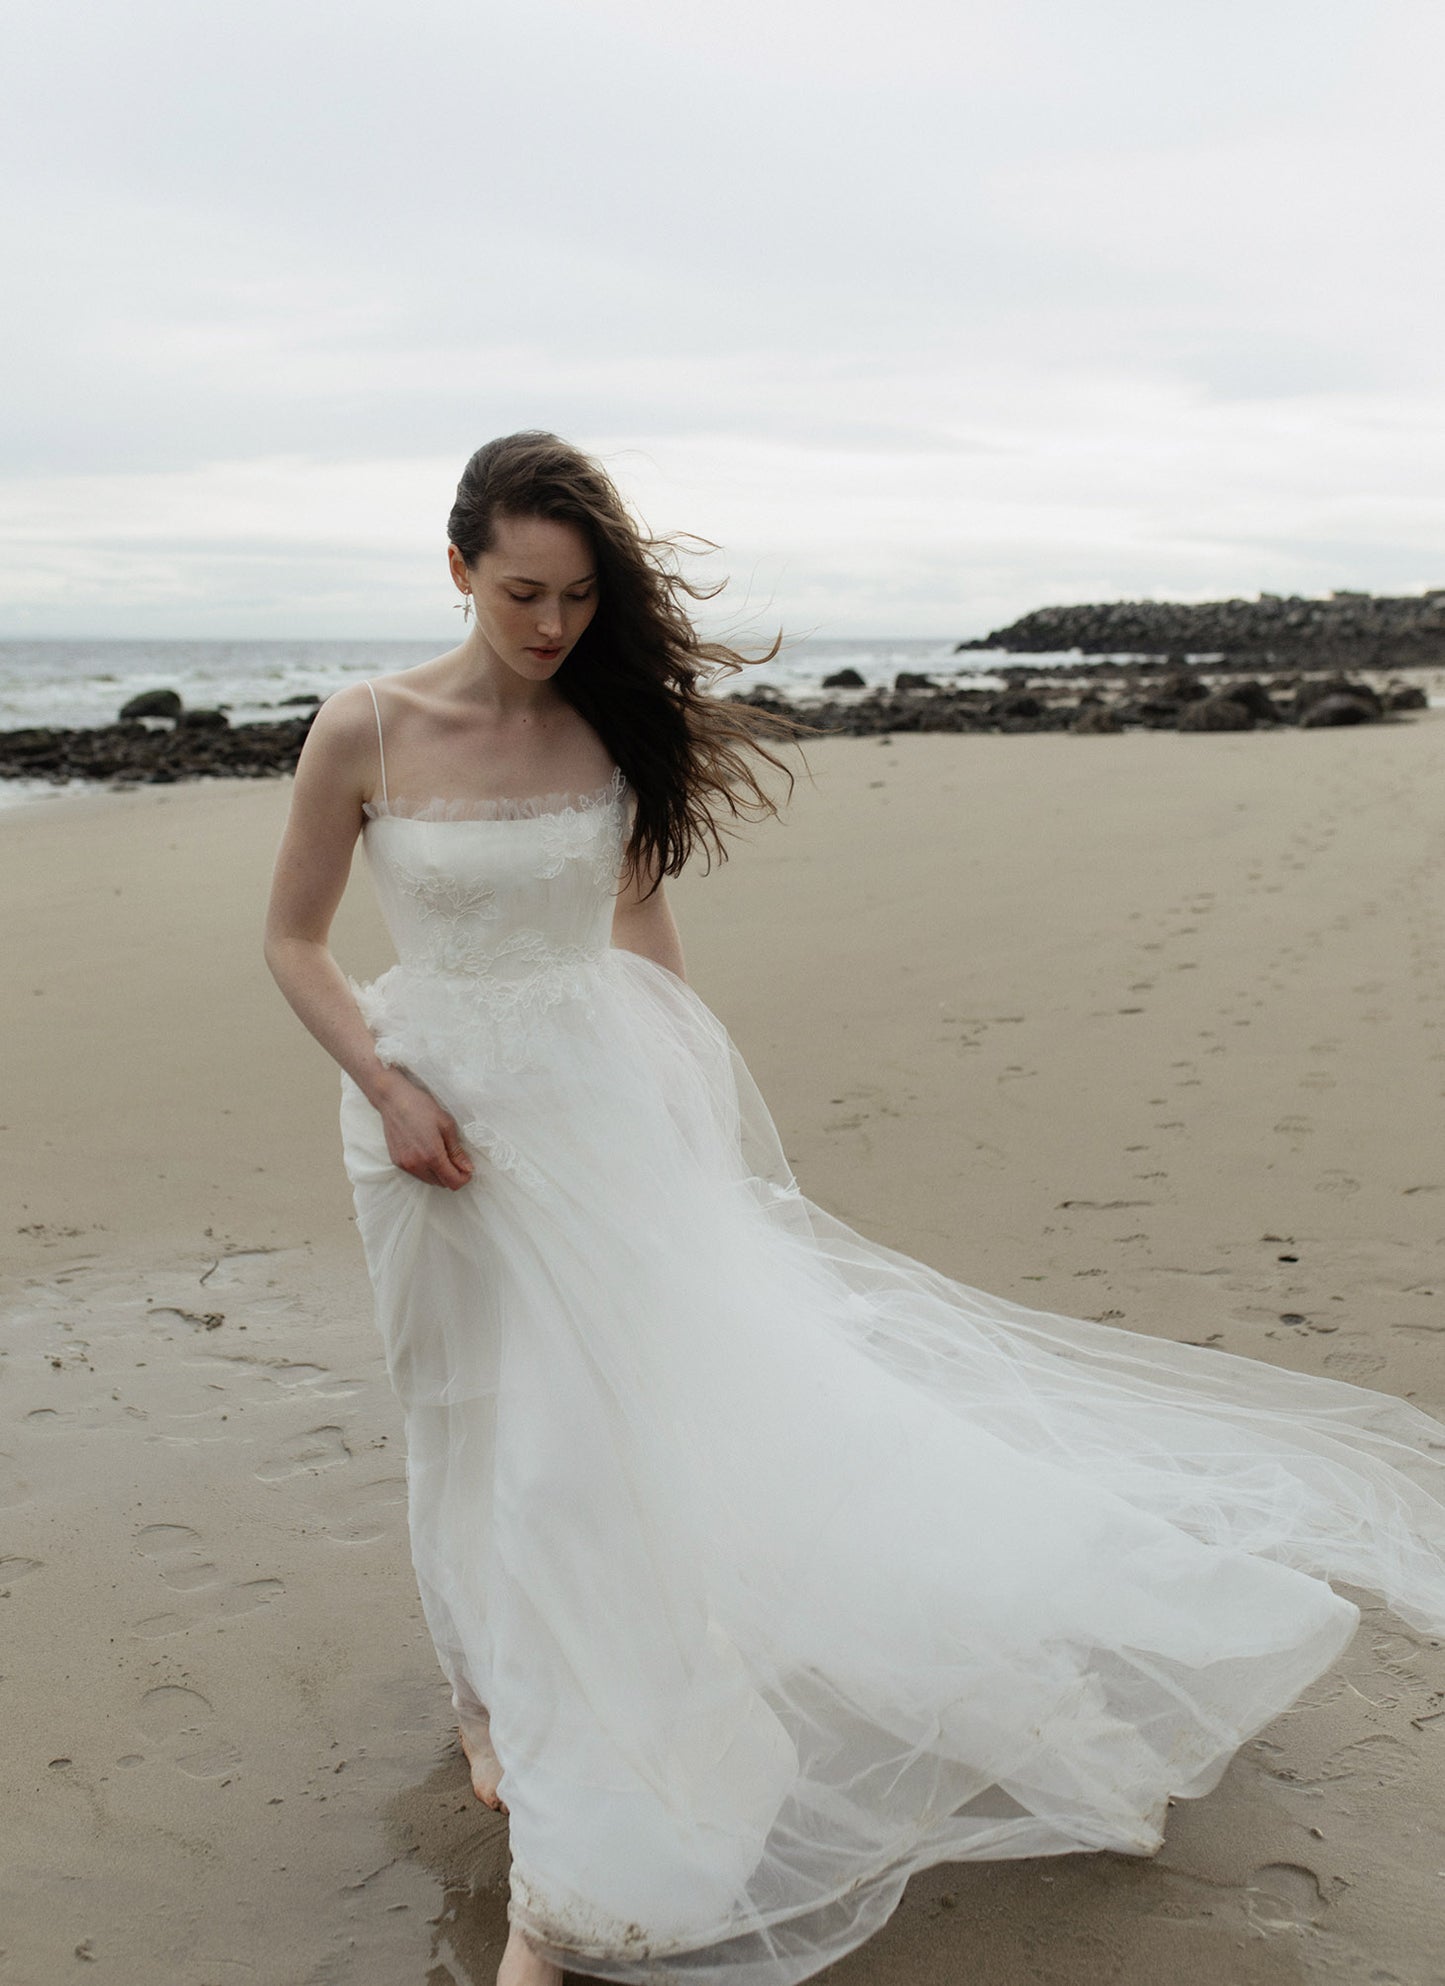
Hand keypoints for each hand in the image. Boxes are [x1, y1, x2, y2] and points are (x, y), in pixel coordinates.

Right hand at [376, 1072, 474, 1190]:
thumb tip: (468, 1169)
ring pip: (429, 1181)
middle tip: (455, 1158)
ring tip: (441, 1153)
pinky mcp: (396, 1162)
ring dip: (438, 1173)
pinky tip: (426, 1152)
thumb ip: (457, 1151)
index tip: (468, 1168)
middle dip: (452, 1175)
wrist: (394, 1100)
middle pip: (441, 1184)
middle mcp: (417, 1165)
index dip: (464, 1178)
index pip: (453, 1182)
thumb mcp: (447, 1125)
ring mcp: (405, 1165)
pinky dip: (426, 1169)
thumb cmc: (422, 1108)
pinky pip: (416, 1174)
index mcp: (432, 1156)